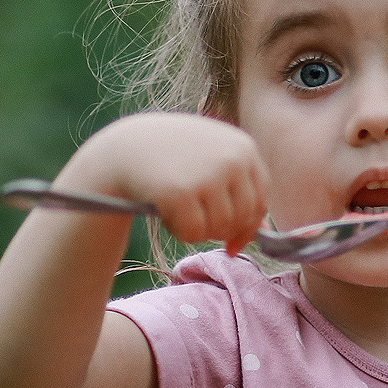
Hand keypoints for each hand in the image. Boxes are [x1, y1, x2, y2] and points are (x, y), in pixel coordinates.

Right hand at [59, 112, 267, 255]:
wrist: (125, 147)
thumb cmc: (171, 156)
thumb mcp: (211, 160)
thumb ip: (239, 189)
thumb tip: (262, 233)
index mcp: (244, 148)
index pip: (260, 201)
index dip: (248, 226)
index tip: (231, 240)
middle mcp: (232, 159)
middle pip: (243, 218)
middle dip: (222, 231)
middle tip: (198, 225)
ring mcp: (208, 175)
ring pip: (220, 228)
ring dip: (199, 231)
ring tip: (180, 213)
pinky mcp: (181, 192)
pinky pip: (194, 233)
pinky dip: (181, 233)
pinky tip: (167, 215)